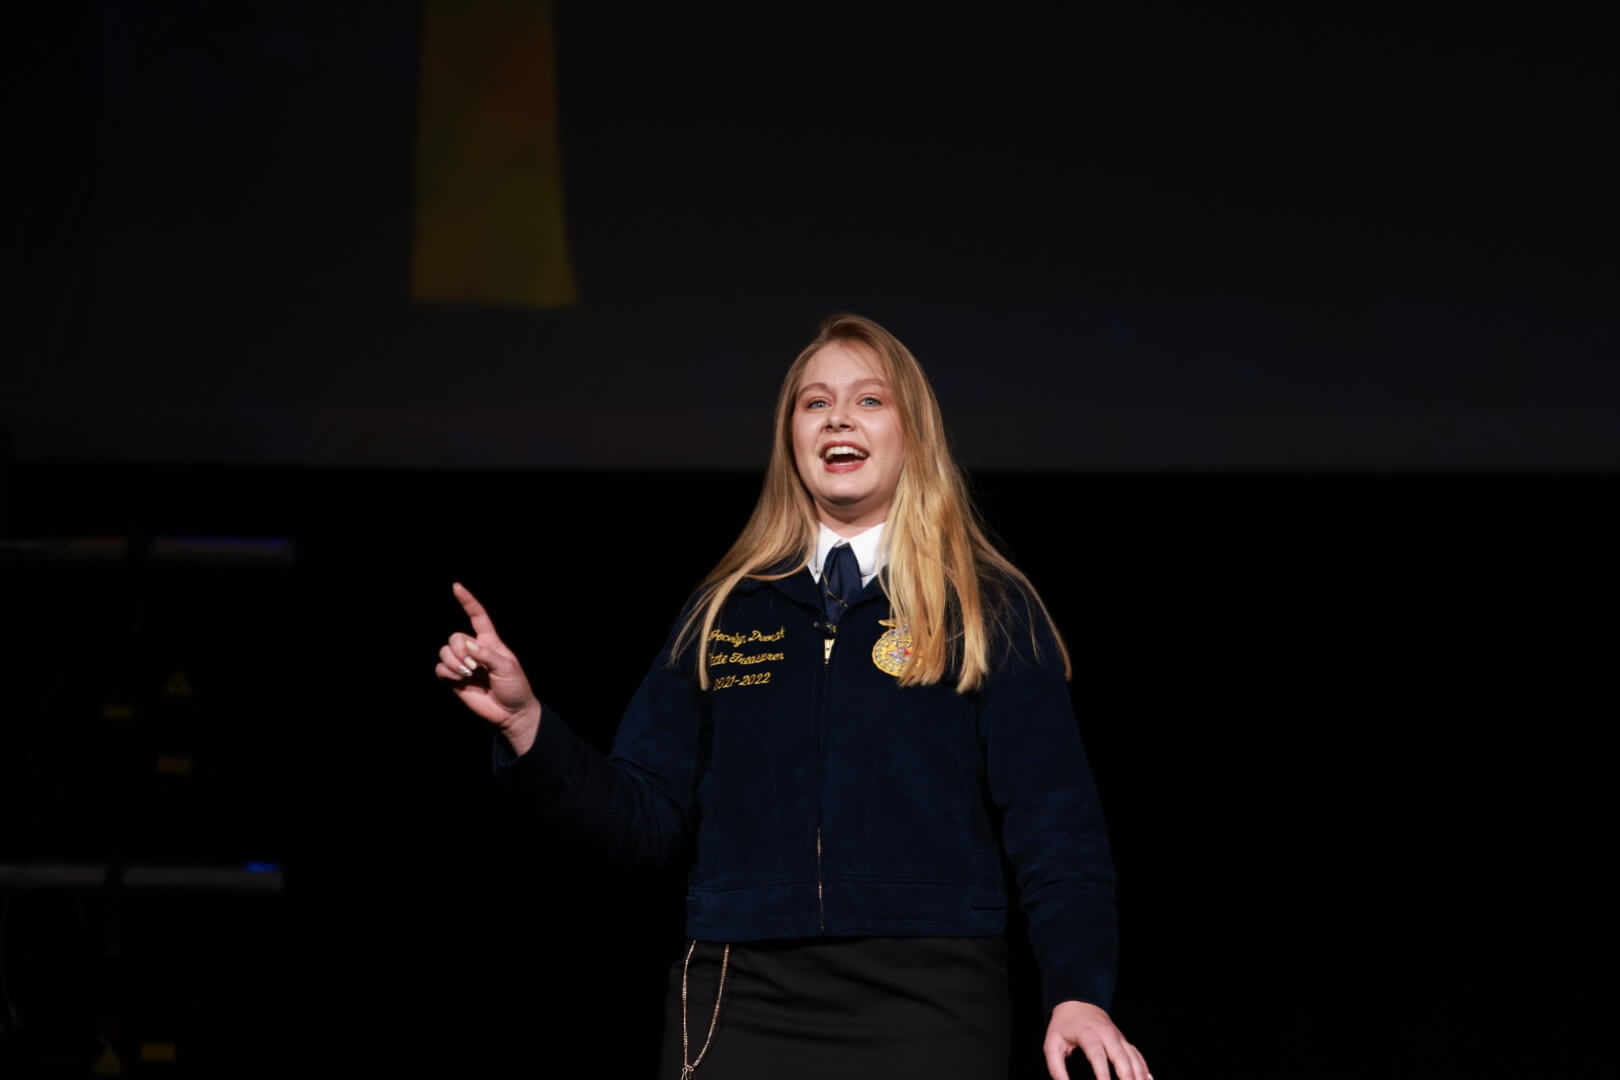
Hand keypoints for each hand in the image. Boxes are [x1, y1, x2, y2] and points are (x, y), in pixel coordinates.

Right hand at [436, 582, 540, 753]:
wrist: (511, 712)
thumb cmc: (515, 687)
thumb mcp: (507, 668)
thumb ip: (488, 655)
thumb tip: (468, 647)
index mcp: (490, 642)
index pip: (477, 617)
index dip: (467, 601)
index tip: (456, 586)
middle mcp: (474, 650)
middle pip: (454, 637)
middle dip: (459, 650)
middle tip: (473, 667)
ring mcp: (463, 665)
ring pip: (444, 651)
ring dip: (453, 662)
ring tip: (467, 674)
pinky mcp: (454, 680)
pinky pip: (439, 669)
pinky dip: (446, 672)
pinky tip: (458, 680)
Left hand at [1044, 1000, 1149, 1079]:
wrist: (1078, 1004)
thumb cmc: (1063, 1027)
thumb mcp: (1052, 1044)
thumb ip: (1056, 1067)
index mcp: (1088, 1033)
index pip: (1097, 1055)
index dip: (1102, 1073)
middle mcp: (1107, 1034)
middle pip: (1121, 1056)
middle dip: (1127, 1076)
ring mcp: (1118, 1037)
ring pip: (1133, 1057)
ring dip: (1139, 1075)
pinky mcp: (1124, 1041)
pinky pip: (1137, 1055)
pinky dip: (1144, 1069)